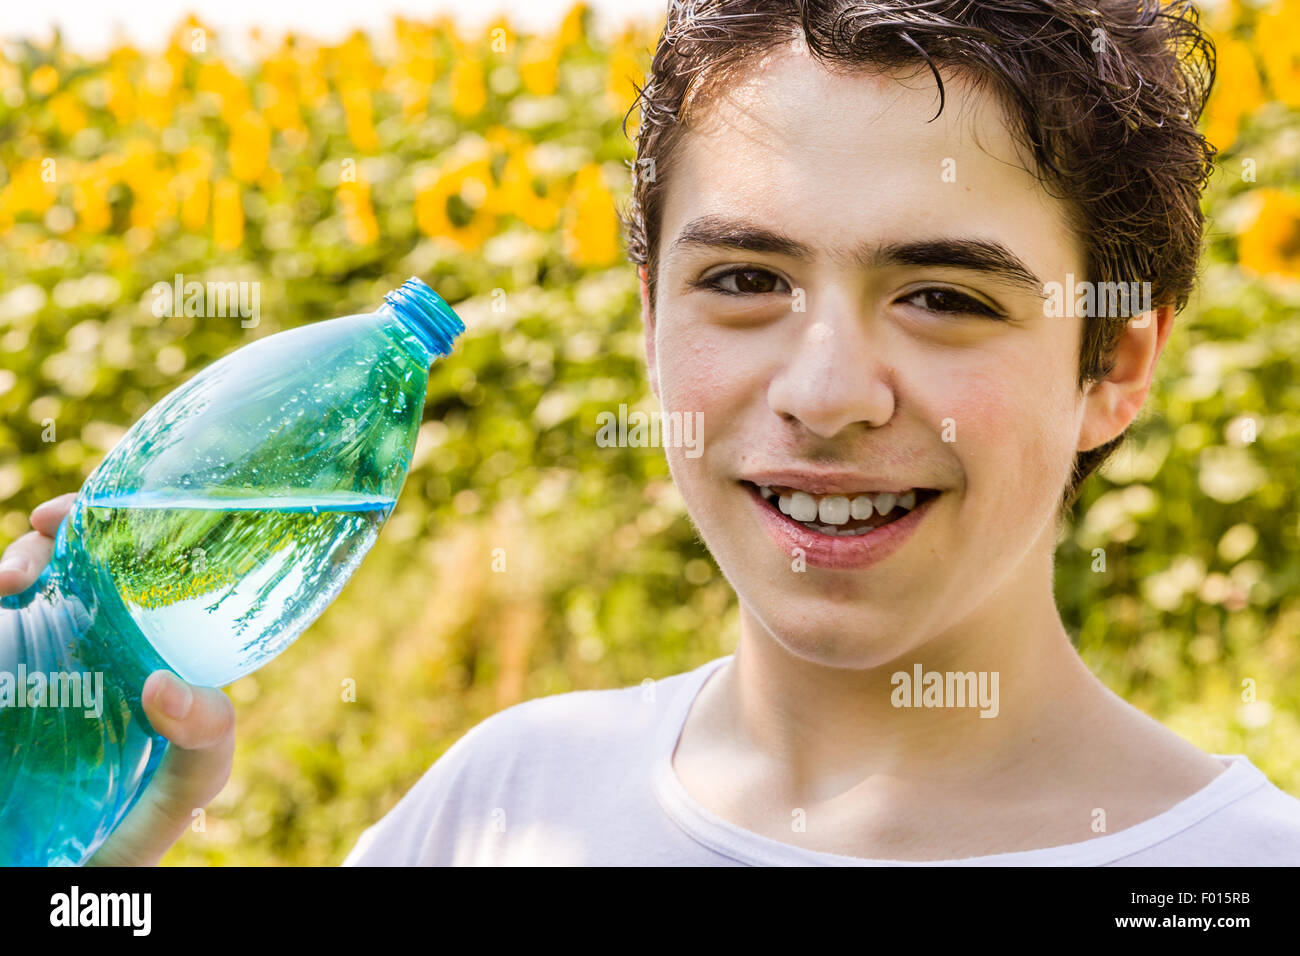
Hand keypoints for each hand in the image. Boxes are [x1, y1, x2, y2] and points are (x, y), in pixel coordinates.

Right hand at [0, 493, 236, 865]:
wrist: (56, 876)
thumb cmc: (136, 829)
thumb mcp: (189, 785)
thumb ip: (205, 741)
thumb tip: (162, 684)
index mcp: (142, 653)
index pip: (135, 572)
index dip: (116, 527)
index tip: (91, 511)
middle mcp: (86, 647)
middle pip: (69, 565)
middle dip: (56, 533)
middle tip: (48, 528)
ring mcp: (32, 663)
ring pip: (18, 587)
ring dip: (14, 563)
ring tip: (11, 581)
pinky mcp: (0, 682)